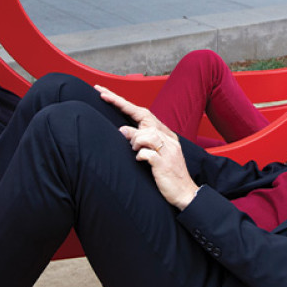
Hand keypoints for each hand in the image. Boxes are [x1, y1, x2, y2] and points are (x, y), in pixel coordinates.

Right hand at [95, 84, 174, 138]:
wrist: (168, 148)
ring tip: (102, 93)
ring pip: (124, 106)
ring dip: (113, 99)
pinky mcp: (140, 122)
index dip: (112, 99)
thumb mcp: (147, 138)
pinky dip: (118, 106)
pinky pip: (126, 111)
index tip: (101, 93)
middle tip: (97, 87)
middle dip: (110, 94)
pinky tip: (113, 105)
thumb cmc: (160, 142)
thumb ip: (135, 134)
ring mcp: (140, 117)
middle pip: (122, 102)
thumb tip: (122, 130)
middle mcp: (141, 113)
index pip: (124, 104)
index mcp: (143, 115)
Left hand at [96, 85, 199, 209]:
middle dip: (120, 104)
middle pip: (143, 116)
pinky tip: (142, 161)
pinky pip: (146, 153)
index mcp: (165, 134)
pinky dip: (140, 156)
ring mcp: (168, 150)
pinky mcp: (164, 163)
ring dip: (135, 141)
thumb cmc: (167, 174)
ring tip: (136, 151)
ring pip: (145, 134)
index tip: (104, 93)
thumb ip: (140, 141)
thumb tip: (123, 131)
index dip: (123, 102)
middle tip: (102, 96)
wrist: (185, 193)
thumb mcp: (153, 154)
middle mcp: (168, 138)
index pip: (143, 113)